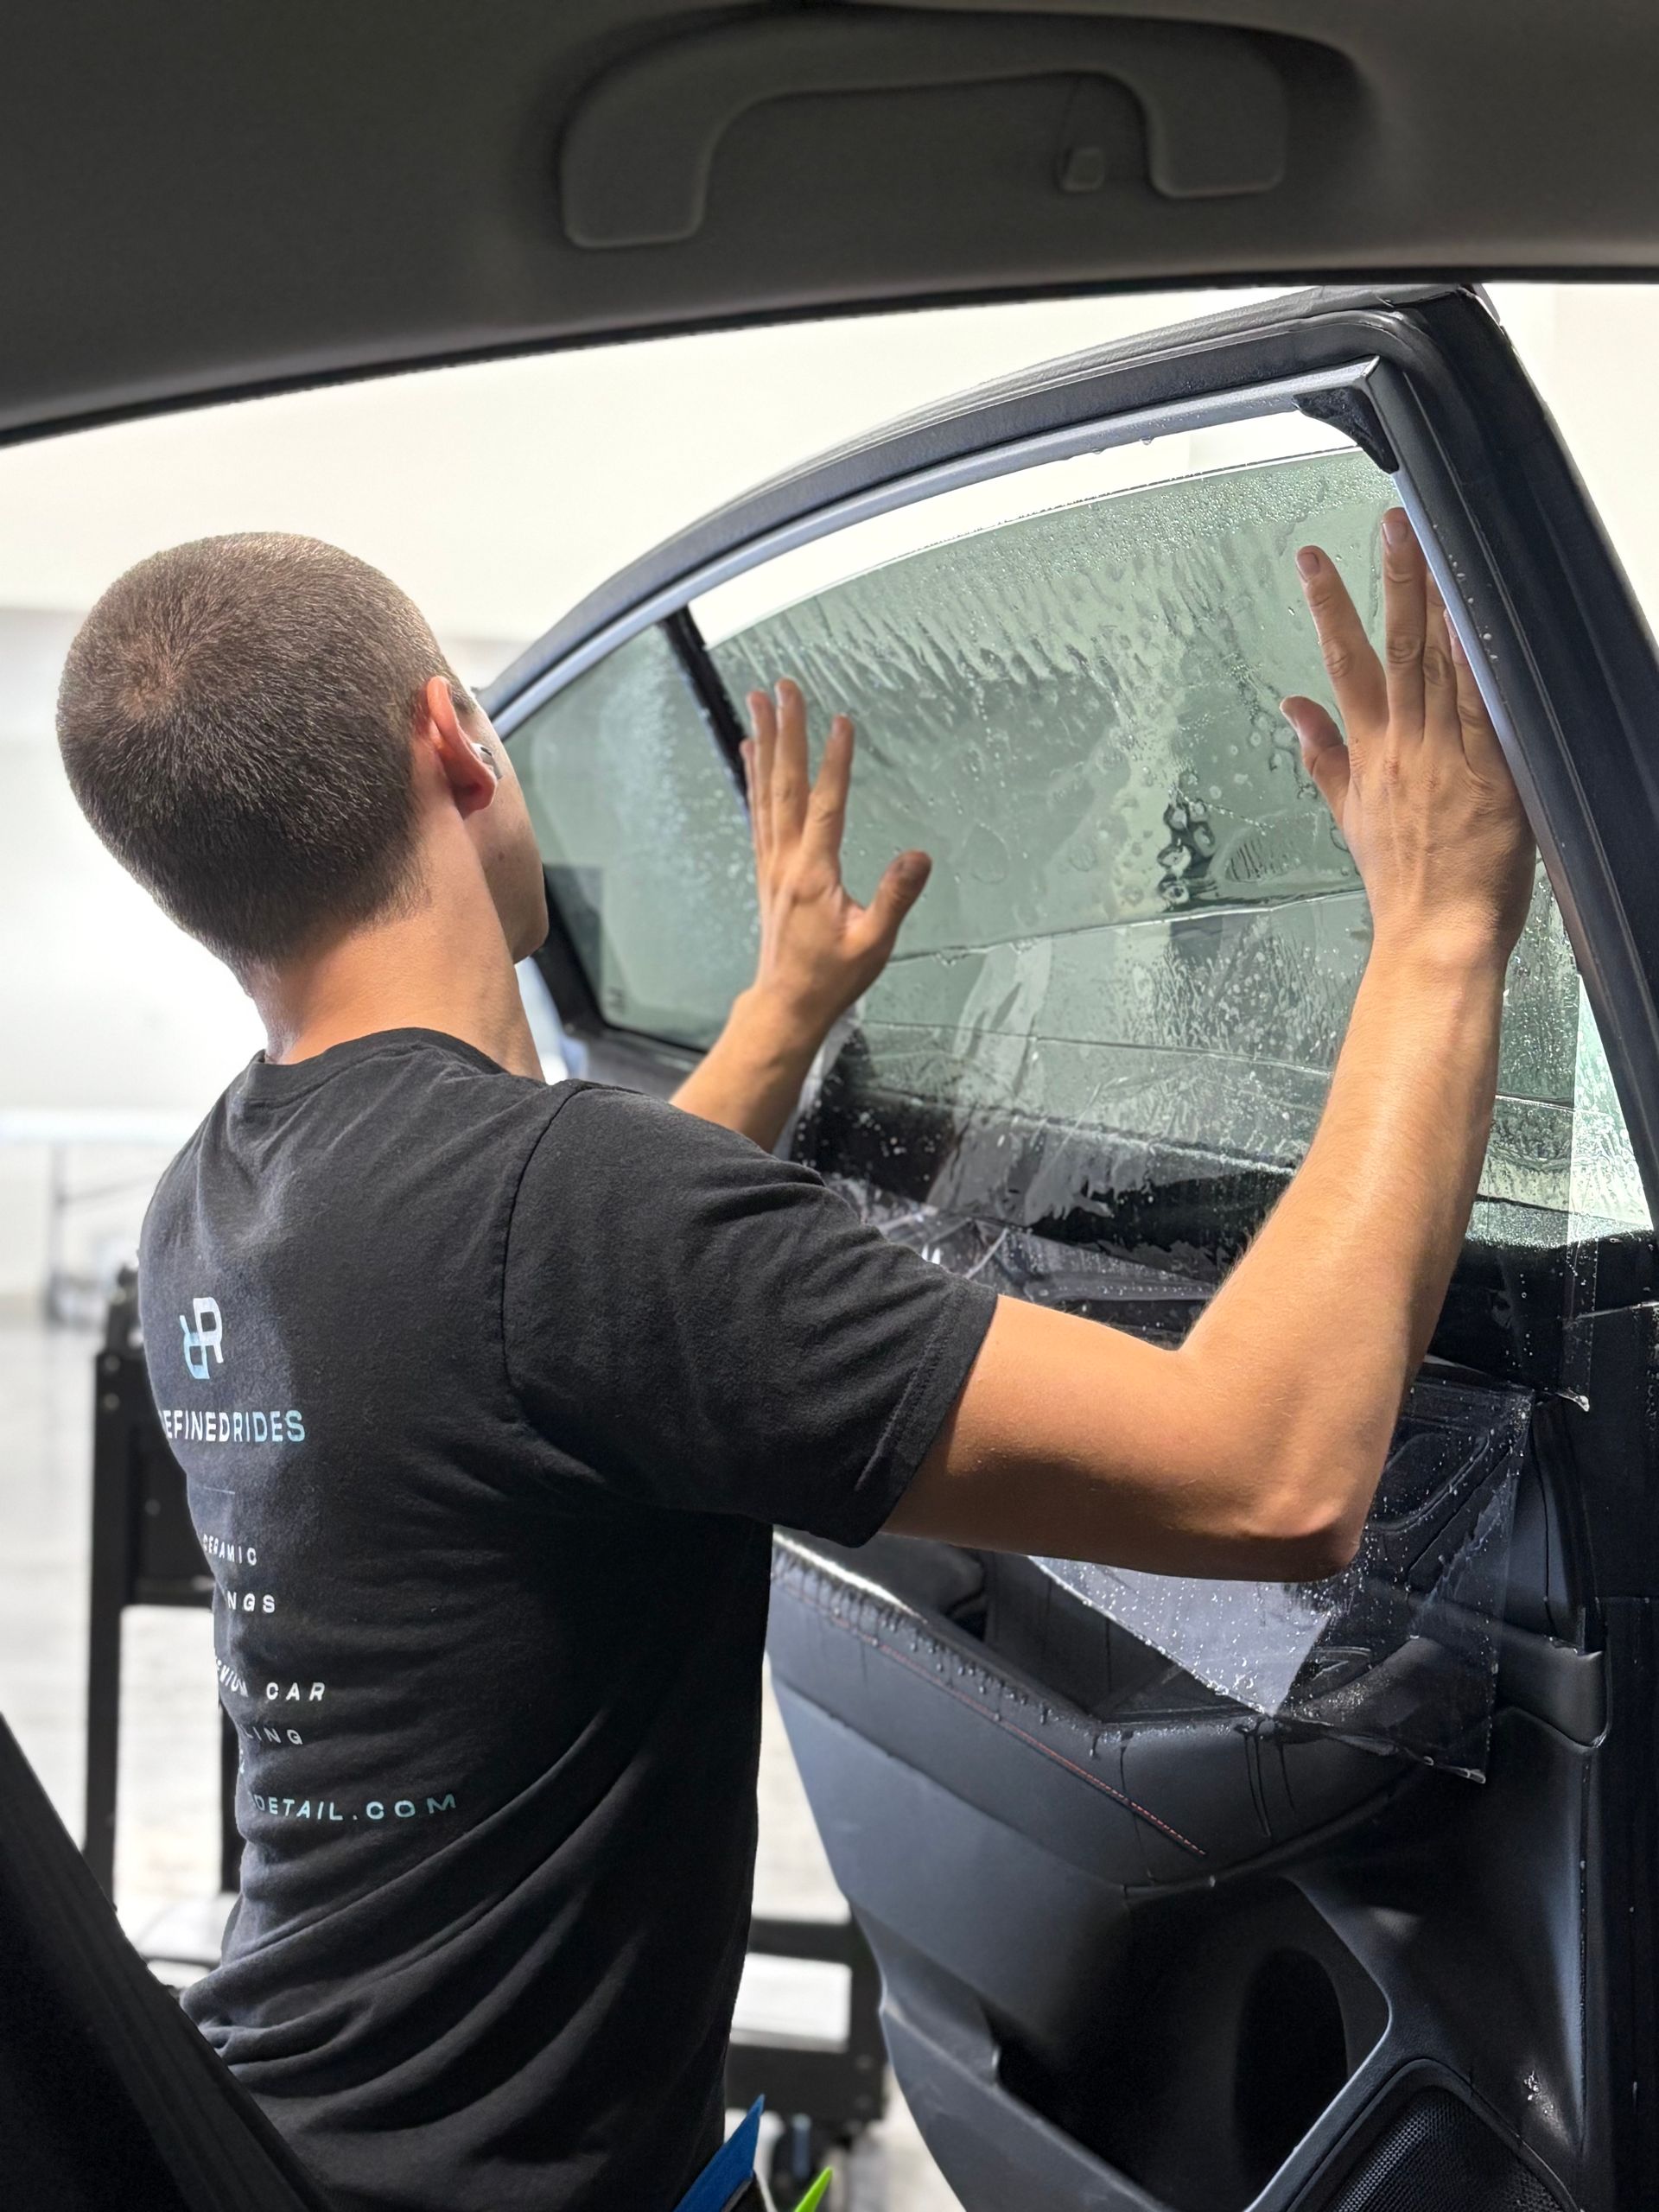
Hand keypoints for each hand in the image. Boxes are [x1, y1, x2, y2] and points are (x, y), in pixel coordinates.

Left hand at [741, 678, 931, 1048]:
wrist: (786, 1004)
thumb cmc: (833, 977)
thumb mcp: (874, 943)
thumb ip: (895, 898)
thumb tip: (919, 856)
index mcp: (814, 873)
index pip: (826, 806)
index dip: (835, 762)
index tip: (841, 721)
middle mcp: (786, 860)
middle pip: (785, 785)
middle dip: (786, 732)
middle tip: (785, 686)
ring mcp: (772, 862)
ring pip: (765, 792)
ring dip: (763, 744)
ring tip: (757, 702)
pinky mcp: (767, 869)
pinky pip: (757, 811)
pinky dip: (754, 777)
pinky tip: (750, 752)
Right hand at [1281, 509, 1534, 966]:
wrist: (1432, 936)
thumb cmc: (1401, 885)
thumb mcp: (1350, 817)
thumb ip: (1322, 757)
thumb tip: (1293, 709)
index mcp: (1371, 755)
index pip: (1344, 665)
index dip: (1328, 607)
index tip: (1312, 560)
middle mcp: (1403, 747)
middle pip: (1394, 648)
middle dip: (1388, 581)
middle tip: (1388, 525)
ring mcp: (1445, 758)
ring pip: (1438, 667)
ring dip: (1435, 605)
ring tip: (1430, 551)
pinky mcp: (1489, 776)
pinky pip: (1481, 709)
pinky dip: (1473, 666)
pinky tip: (1471, 624)